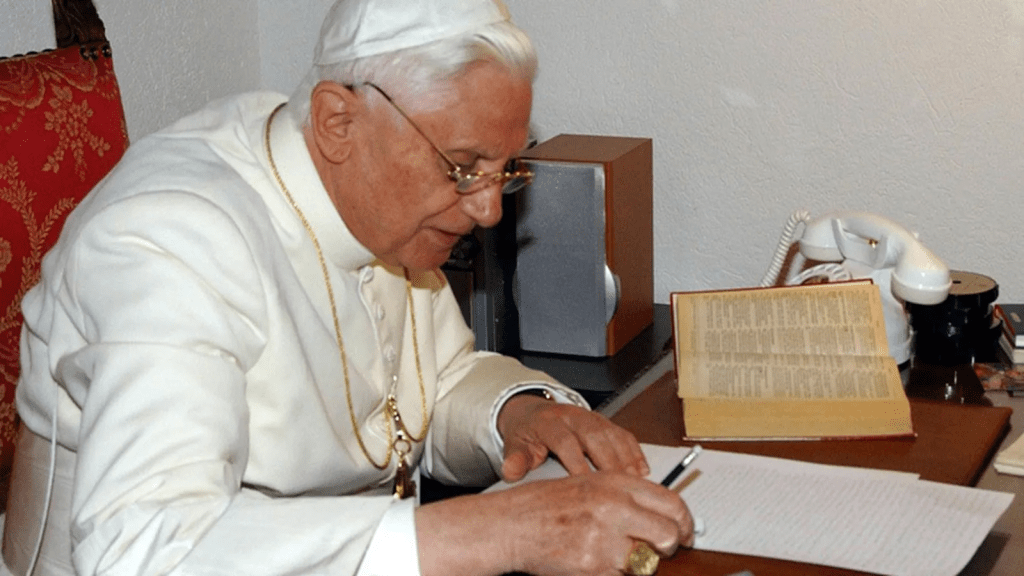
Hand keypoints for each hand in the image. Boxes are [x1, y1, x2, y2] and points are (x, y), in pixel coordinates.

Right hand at [416, 472, 695, 575]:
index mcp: (614, 482)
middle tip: (660, 550)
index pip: (670, 502)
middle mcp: (612, 506)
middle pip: (666, 533)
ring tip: (615, 554)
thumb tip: (664, 513)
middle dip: (668, 546)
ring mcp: (603, 537)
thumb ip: (626, 495)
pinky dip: (615, 574)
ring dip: (638, 563)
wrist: (512, 524)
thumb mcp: (589, 485)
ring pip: (646, 561)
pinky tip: (596, 562)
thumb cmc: (547, 505)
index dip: (684, 521)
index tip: (685, 532)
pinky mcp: (593, 564)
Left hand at [497, 394, 649, 481]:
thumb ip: (514, 459)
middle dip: (609, 462)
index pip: (565, 442)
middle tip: (619, 489)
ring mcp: (592, 417)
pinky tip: (642, 472)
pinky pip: (624, 434)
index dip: (577, 463)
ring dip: (626, 459)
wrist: (532, 412)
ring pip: (613, 435)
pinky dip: (634, 452)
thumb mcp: (514, 445)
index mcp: (549, 422)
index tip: (586, 486)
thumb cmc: (526, 433)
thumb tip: (511, 471)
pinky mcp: (605, 422)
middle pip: (596, 437)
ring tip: (635, 484)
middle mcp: (573, 416)